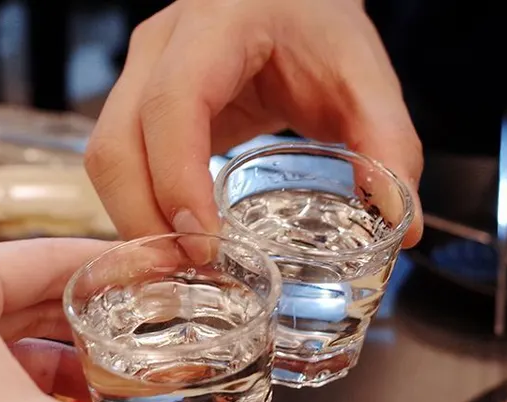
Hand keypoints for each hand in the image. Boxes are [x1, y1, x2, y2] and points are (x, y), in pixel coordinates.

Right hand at [85, 0, 422, 243]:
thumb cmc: (319, 24)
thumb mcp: (365, 78)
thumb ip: (389, 145)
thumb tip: (402, 225)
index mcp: (216, 25)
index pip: (173, 104)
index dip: (177, 179)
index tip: (205, 241)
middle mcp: (159, 46)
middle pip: (115, 143)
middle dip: (145, 219)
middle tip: (193, 272)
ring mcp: (138, 72)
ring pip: (105, 159)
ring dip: (134, 221)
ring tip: (184, 267)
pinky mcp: (136, 102)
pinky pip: (117, 163)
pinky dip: (138, 209)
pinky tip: (176, 242)